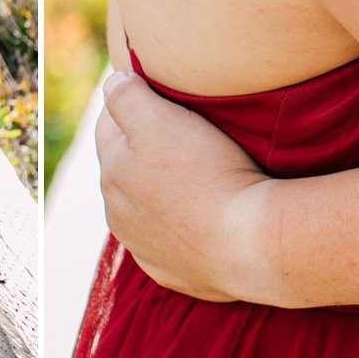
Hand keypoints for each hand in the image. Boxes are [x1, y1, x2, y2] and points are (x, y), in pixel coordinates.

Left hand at [95, 68, 274, 303]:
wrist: (250, 243)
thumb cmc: (207, 173)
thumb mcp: (161, 119)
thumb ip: (127, 96)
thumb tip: (113, 84)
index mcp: (112, 171)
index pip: (108, 124)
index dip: (133, 103)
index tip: (162, 96)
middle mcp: (118, 213)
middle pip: (125, 166)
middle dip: (145, 147)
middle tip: (185, 132)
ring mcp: (144, 248)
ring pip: (145, 206)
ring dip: (161, 189)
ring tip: (199, 175)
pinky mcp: (172, 272)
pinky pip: (170, 240)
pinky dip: (181, 225)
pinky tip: (205, 216)